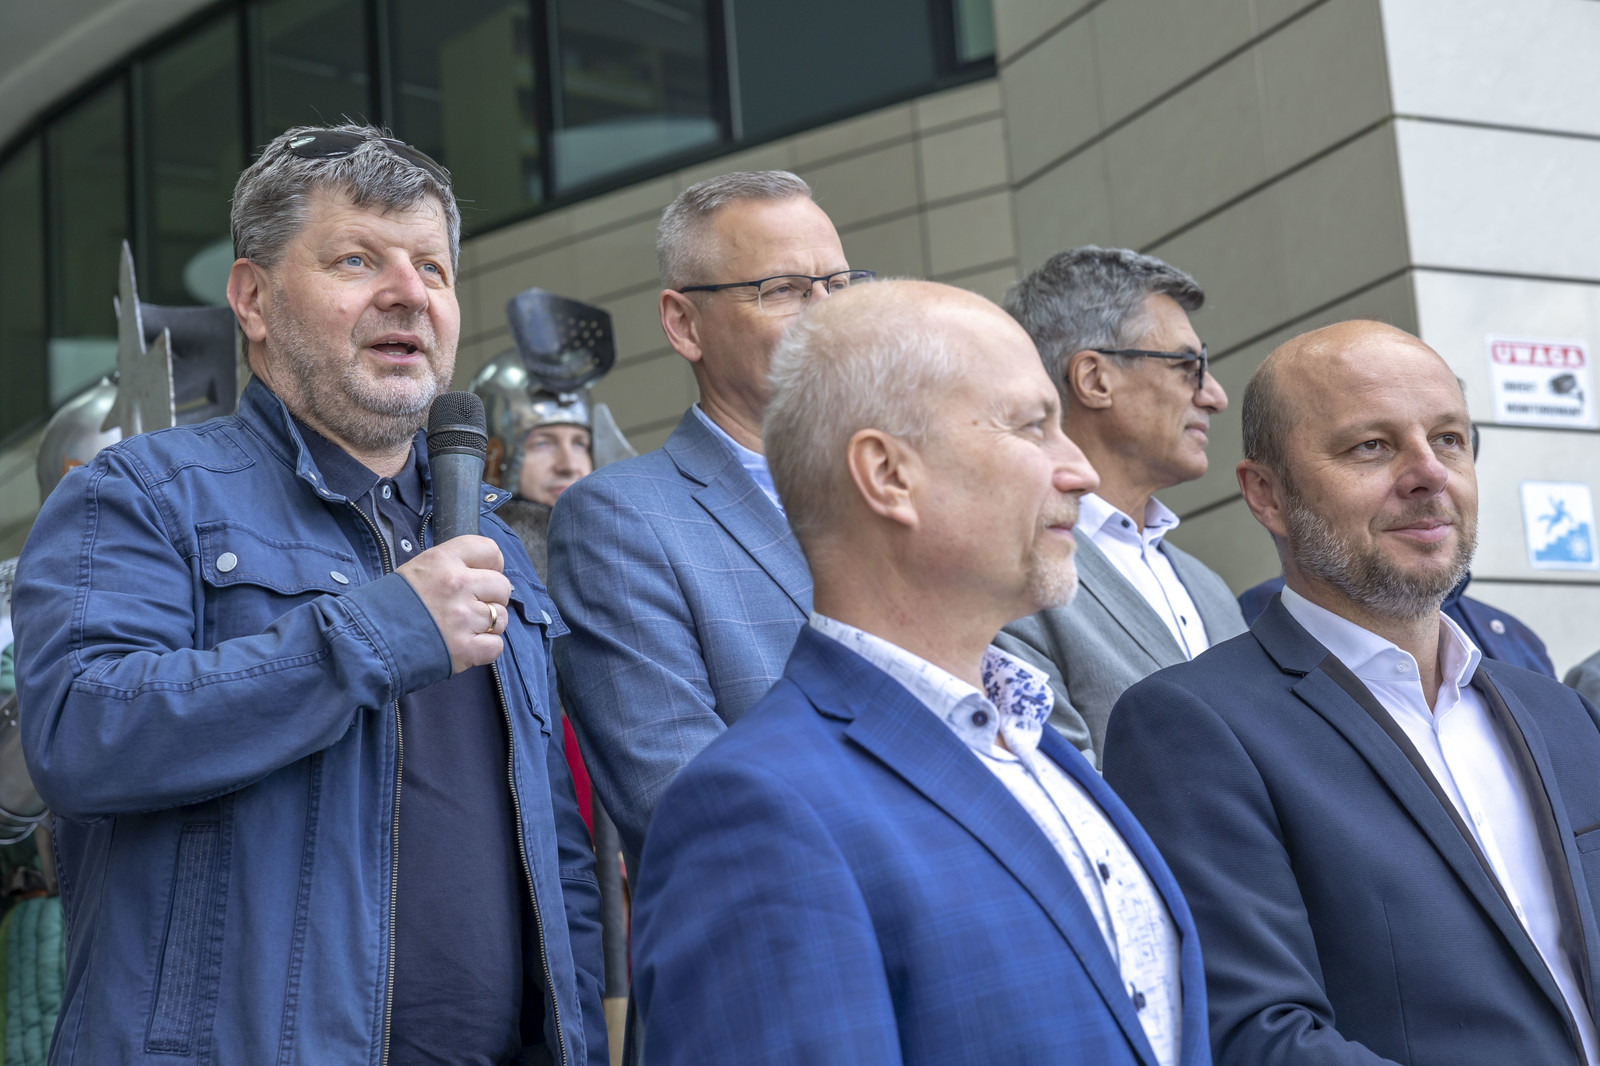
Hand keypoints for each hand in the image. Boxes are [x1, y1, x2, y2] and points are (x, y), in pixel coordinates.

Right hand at [396, 535, 511, 673]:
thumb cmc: (388, 606)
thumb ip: (451, 566)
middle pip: (502, 586)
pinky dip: (485, 648)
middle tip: (471, 606)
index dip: (492, 564)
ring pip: (501, 617)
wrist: (365, 642)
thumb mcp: (416, 570)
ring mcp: (463, 618)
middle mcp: (457, 585)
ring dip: (488, 624)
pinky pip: (496, 645)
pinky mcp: (465, 649)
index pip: (490, 550)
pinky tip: (465, 645)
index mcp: (443, 560)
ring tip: (463, 627)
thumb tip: (482, 571)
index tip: (485, 574)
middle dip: (492, 597)